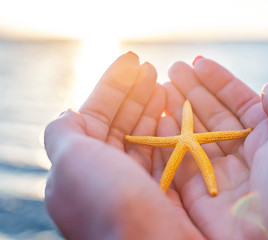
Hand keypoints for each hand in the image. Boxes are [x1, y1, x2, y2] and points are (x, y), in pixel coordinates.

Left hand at [44, 52, 202, 238]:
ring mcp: (137, 183)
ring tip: (163, 83)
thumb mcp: (70, 164)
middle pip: (120, 123)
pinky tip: (174, 112)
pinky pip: (164, 153)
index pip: (94, 115)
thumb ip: (63, 133)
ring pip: (143, 135)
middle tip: (151, 67)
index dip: (111, 85)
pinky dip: (169, 131)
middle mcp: (108, 176)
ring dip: (152, 107)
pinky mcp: (165, 191)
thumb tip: (68, 112)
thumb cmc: (108, 203)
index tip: (132, 60)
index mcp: (81, 168)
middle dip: (134, 92)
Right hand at [160, 57, 267, 238]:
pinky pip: (181, 164)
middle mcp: (247, 156)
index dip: (219, 82)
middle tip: (172, 69)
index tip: (198, 62)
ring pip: (196, 138)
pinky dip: (169, 142)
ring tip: (161, 87)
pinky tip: (160, 119)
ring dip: (179, 112)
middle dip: (194, 92)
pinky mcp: (201, 198)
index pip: (241, 103)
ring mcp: (222, 177)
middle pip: (214, 116)